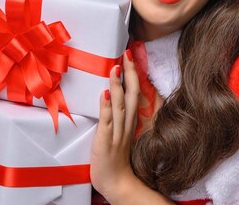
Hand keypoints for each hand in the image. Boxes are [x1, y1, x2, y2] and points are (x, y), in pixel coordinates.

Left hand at [90, 49, 139, 200]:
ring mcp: (117, 133)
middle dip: (129, 73)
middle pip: (130, 95)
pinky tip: (104, 95)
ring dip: (117, 87)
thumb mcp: (119, 132)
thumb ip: (117, 114)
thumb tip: (111, 94)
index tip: (129, 56)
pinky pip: (107, 122)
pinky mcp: (106, 142)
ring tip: (115, 69)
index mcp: (130, 120)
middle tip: (126, 54)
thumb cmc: (116, 159)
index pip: (134, 93)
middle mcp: (126, 124)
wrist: (117, 183)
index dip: (132, 74)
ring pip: (119, 106)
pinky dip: (106, 108)